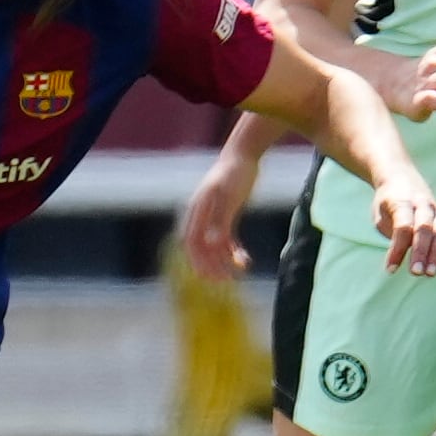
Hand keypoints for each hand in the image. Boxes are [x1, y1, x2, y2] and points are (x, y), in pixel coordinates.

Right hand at [181, 149, 259, 280]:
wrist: (244, 155)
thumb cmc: (236, 173)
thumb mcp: (229, 196)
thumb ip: (220, 219)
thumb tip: (212, 244)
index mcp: (198, 210)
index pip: (191, 241)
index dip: (198, 259)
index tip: (209, 275)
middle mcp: (201, 215)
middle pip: (200, 247)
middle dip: (210, 265)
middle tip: (225, 280)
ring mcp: (212, 216)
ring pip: (213, 246)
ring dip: (223, 260)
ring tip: (239, 271)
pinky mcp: (224, 216)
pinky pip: (225, 239)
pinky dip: (232, 250)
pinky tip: (244, 259)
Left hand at [371, 167, 435, 275]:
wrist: (400, 176)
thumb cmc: (386, 202)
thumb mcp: (380, 215)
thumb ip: (391, 231)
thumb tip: (401, 254)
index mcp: (401, 201)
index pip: (402, 227)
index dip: (397, 249)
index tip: (390, 269)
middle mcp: (421, 203)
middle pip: (424, 229)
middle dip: (420, 252)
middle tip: (415, 273)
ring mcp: (434, 209)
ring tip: (430, 274)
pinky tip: (433, 267)